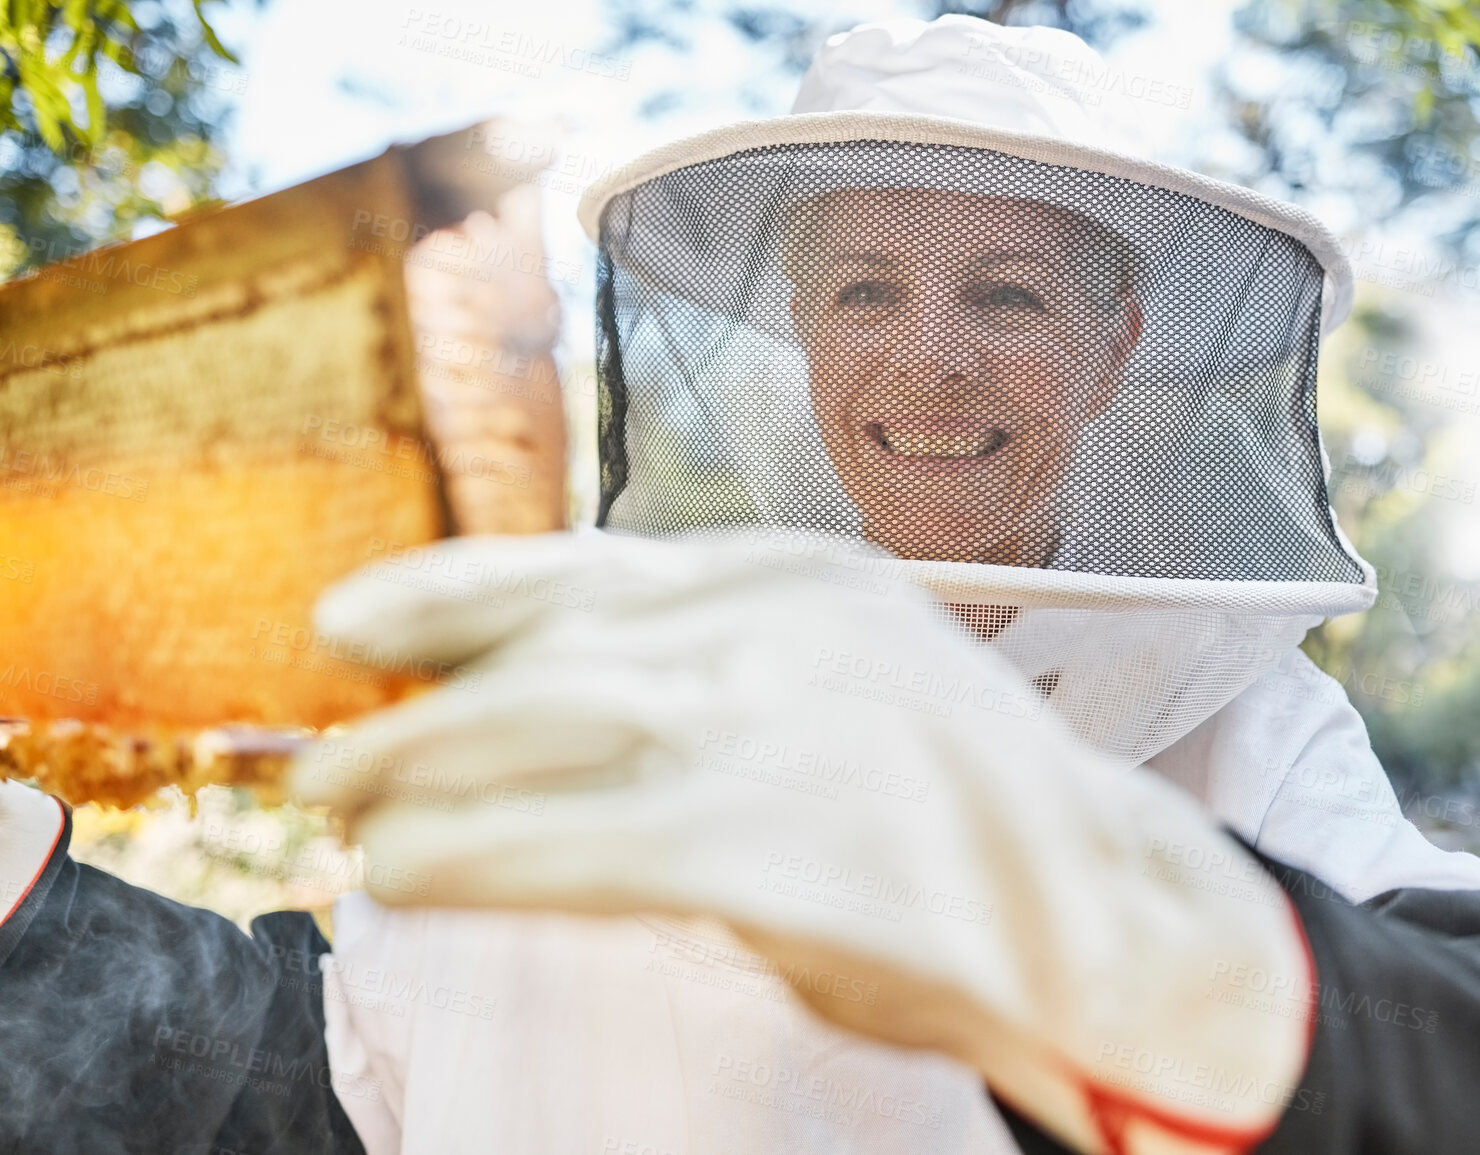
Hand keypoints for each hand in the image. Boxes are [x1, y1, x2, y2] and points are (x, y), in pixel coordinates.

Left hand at [292, 530, 1312, 1154]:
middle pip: (542, 654)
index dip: (449, 590)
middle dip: (417, 714)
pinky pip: (576, 843)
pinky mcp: (775, 843)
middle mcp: (778, 625)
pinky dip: (476, 856)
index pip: (582, 563)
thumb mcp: (843, 680)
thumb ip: (710, 670)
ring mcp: (779, 724)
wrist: (1116, 911)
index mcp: (793, 576)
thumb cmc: (964, 805)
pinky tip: (413, 877)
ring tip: (355, 830)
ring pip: (537, 730)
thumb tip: (535, 700)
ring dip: (419, 779)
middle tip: (331, 768)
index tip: (351, 623)